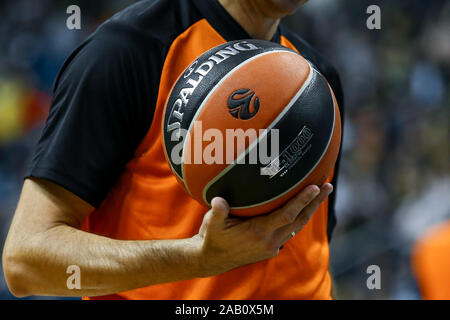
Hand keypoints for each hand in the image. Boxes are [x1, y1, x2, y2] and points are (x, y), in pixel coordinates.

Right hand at [193, 183, 333, 276]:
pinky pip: (289, 232)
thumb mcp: (212, 223)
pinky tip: (303, 209)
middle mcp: (269, 241)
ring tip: (320, 194)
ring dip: (309, 210)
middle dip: (315, 202)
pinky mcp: (270, 249)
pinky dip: (299, 219)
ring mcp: (271, 246)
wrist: (211, 259)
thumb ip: (217, 211)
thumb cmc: (212, 237)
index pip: (286, 214)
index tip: (315, 187)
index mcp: (258, 232)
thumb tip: (219, 200)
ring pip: (297, 226)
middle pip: (299, 220)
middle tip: (328, 185)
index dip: (302, 200)